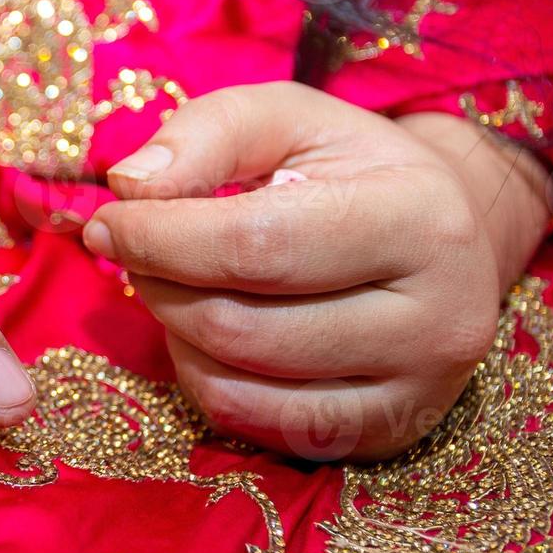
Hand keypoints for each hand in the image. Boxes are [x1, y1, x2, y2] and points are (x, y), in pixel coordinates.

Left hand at [84, 81, 549, 459]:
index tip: (106, 222)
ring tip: (177, 287)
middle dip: (159, 286)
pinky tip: (206, 339)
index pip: (254, 245)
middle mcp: (439, 317)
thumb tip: (130, 186)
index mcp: (420, 219)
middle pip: (238, 326)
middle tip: (136, 253)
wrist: (446, 236)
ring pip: (240, 385)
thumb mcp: (286, 118)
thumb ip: (207, 134)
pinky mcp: (389, 434)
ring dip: (176, 335)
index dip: (158, 238)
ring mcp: (418, 390)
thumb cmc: (349, 168)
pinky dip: (207, 384)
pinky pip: (260, 430)